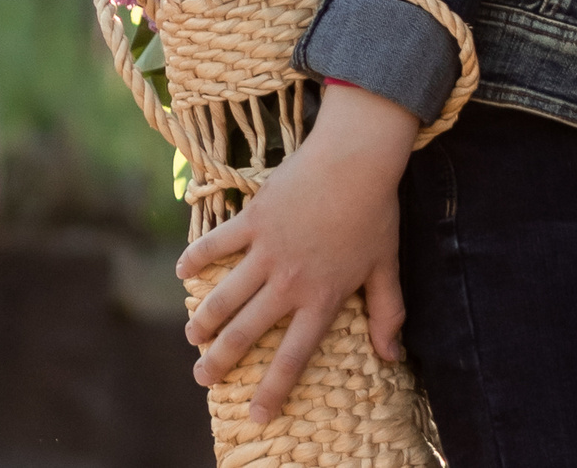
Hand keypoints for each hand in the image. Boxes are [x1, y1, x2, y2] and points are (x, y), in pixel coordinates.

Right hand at [176, 83, 420, 422]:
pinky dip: (196, 257)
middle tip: (202, 378)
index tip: (258, 415)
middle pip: (246, 333)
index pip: (294, 357)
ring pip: (225, 297)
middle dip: (220, 361)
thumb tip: (393, 355)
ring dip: (204, 319)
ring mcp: (266, 252)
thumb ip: (387, 312)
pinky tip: (182, 271)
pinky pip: (216, 243)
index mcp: (321, 298)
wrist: (355, 160)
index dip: (274, 390)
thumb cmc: (374, 212)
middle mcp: (289, 283)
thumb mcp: (385, 267)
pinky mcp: (252, 220)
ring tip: (192, 336)